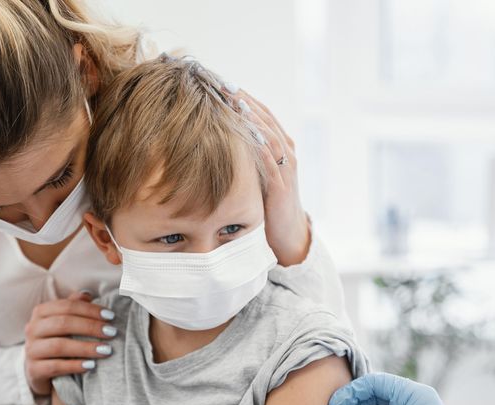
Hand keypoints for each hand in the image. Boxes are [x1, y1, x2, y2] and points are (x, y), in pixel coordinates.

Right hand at [23, 290, 116, 395]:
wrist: (39, 370)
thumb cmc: (57, 340)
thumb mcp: (64, 321)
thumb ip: (73, 306)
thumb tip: (87, 294)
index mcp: (41, 312)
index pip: (67, 306)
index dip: (90, 310)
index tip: (111, 316)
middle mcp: (32, 328)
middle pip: (63, 324)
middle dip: (90, 327)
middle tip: (112, 333)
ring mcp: (31, 350)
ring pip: (58, 346)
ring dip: (85, 348)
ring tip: (106, 350)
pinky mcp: (33, 370)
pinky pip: (55, 367)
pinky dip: (74, 366)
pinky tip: (91, 366)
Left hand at [225, 85, 309, 266]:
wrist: (287, 236)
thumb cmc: (265, 205)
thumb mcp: (251, 173)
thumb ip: (239, 155)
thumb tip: (207, 138)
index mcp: (278, 144)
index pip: (258, 111)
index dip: (239, 95)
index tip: (216, 79)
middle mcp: (285, 150)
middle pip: (263, 115)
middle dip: (241, 98)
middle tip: (218, 80)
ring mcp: (287, 166)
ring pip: (268, 131)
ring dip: (248, 114)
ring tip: (229, 97)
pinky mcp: (283, 184)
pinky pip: (270, 158)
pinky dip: (256, 142)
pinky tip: (241, 130)